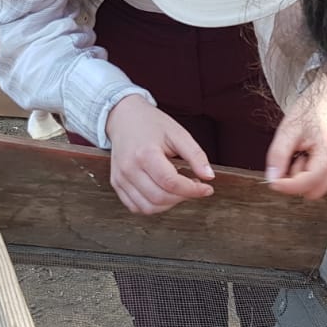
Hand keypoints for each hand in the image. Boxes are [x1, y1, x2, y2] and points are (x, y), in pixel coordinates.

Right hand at [105, 95, 214, 214]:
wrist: (124, 118)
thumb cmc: (151, 124)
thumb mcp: (178, 134)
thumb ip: (196, 155)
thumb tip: (209, 176)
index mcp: (145, 153)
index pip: (171, 183)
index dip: (193, 190)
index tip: (207, 189)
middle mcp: (129, 168)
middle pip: (160, 198)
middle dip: (183, 197)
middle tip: (193, 187)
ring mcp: (120, 178)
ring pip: (148, 207)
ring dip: (169, 205)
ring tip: (178, 190)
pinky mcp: (116, 184)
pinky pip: (136, 207)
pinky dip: (153, 206)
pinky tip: (163, 194)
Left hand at [263, 73, 326, 198]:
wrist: (322, 108)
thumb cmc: (307, 116)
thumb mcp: (286, 132)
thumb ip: (277, 157)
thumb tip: (272, 179)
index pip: (307, 183)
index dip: (287, 185)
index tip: (273, 181)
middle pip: (311, 191)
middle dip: (296, 180)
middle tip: (292, 159)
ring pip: (314, 191)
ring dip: (302, 179)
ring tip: (301, 157)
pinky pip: (318, 186)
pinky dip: (308, 177)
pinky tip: (307, 161)